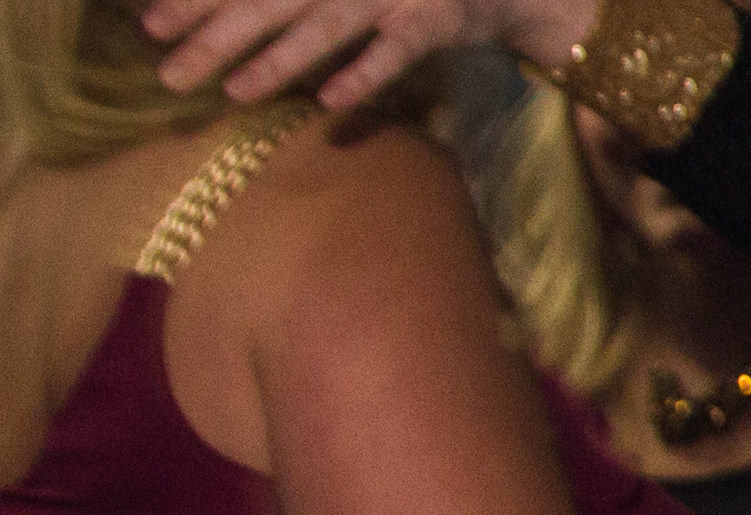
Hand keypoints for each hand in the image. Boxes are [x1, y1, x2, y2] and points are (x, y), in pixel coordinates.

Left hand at [145, 0, 593, 112]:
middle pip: (270, 0)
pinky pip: (395, 50)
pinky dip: (364, 74)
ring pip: (325, 27)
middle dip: (215, 34)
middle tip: (168, 72)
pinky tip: (330, 102)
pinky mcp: (434, 19)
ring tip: (232, 91)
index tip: (149, 24)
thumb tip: (232, 11)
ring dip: (278, 60)